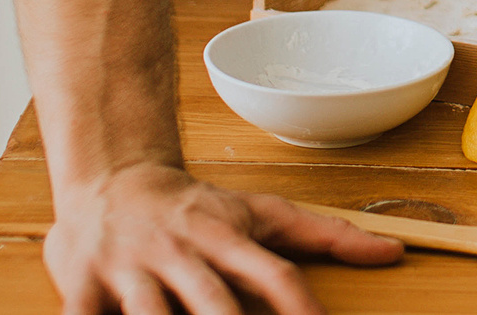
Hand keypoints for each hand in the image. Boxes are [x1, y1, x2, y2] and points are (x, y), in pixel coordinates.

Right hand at [44, 161, 400, 314]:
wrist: (114, 175)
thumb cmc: (197, 206)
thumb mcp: (263, 213)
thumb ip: (326, 236)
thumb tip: (394, 253)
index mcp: (227, 236)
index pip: (272, 273)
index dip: (297, 306)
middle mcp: (182, 252)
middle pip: (213, 303)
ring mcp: (131, 269)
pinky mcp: (82, 285)